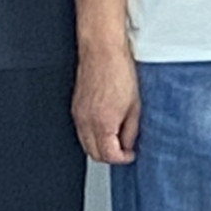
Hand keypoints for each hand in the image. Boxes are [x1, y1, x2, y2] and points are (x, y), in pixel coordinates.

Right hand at [73, 45, 140, 165]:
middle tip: (124, 149)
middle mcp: (86, 121)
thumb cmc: (119, 72)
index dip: (122, 159)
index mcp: (103, 123)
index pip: (108, 155)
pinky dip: (93, 134)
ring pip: (85, 143)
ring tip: (117, 137)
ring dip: (100, 145)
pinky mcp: (75, 107)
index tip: (130, 154)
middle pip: (94, 153)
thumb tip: (129, 142)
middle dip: (110, 156)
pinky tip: (106, 125)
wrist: (102, 52)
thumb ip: (131, 129)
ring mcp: (78, 114)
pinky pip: (81, 130)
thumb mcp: (135, 105)